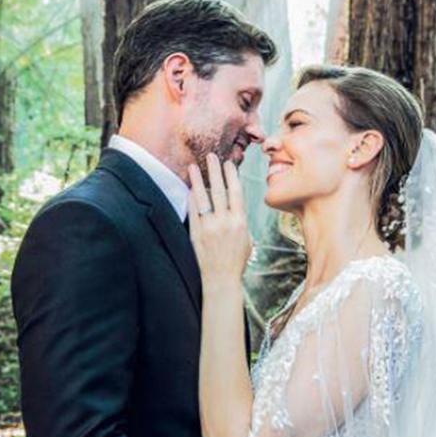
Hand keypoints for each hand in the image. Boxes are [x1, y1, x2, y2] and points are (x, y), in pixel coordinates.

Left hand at [188, 153, 252, 284]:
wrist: (221, 280)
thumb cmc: (236, 261)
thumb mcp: (247, 240)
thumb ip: (240, 222)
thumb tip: (234, 207)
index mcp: (240, 222)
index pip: (236, 193)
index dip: (232, 176)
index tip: (228, 164)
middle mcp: (225, 222)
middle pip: (220, 190)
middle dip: (216, 171)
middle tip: (212, 156)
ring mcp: (210, 227)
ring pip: (204, 198)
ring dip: (198, 181)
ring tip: (194, 167)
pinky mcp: (197, 234)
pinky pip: (193, 212)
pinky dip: (191, 199)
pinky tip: (189, 188)